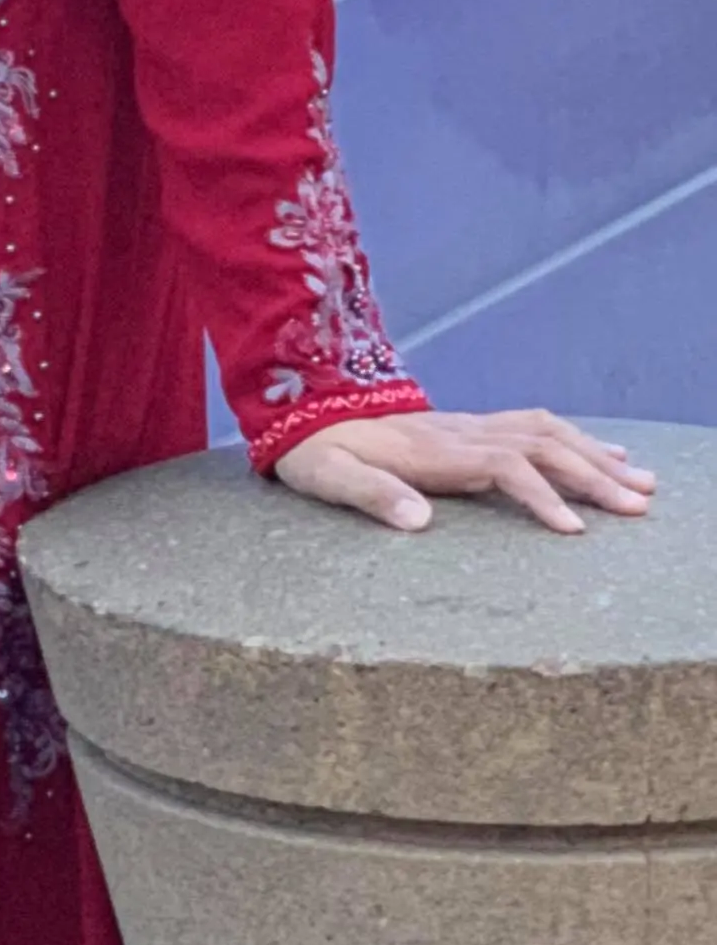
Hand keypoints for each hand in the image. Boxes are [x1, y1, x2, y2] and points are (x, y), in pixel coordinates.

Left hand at [272, 406, 656, 536]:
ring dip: (595, 454)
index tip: (573, 531)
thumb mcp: (326, 477)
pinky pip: (534, 425)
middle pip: (540, 444)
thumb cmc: (315, 454)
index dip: (540, 495)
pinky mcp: (469, 429)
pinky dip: (577, 438)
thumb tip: (417, 522)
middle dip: (592, 475)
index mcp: (432, 449)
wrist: (304, 413)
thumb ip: (370, 495)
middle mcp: (459, 432)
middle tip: (639, 507)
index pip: (503, 465)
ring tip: (642, 481)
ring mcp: (467, 427)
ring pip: (546, 431)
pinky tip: (605, 452)